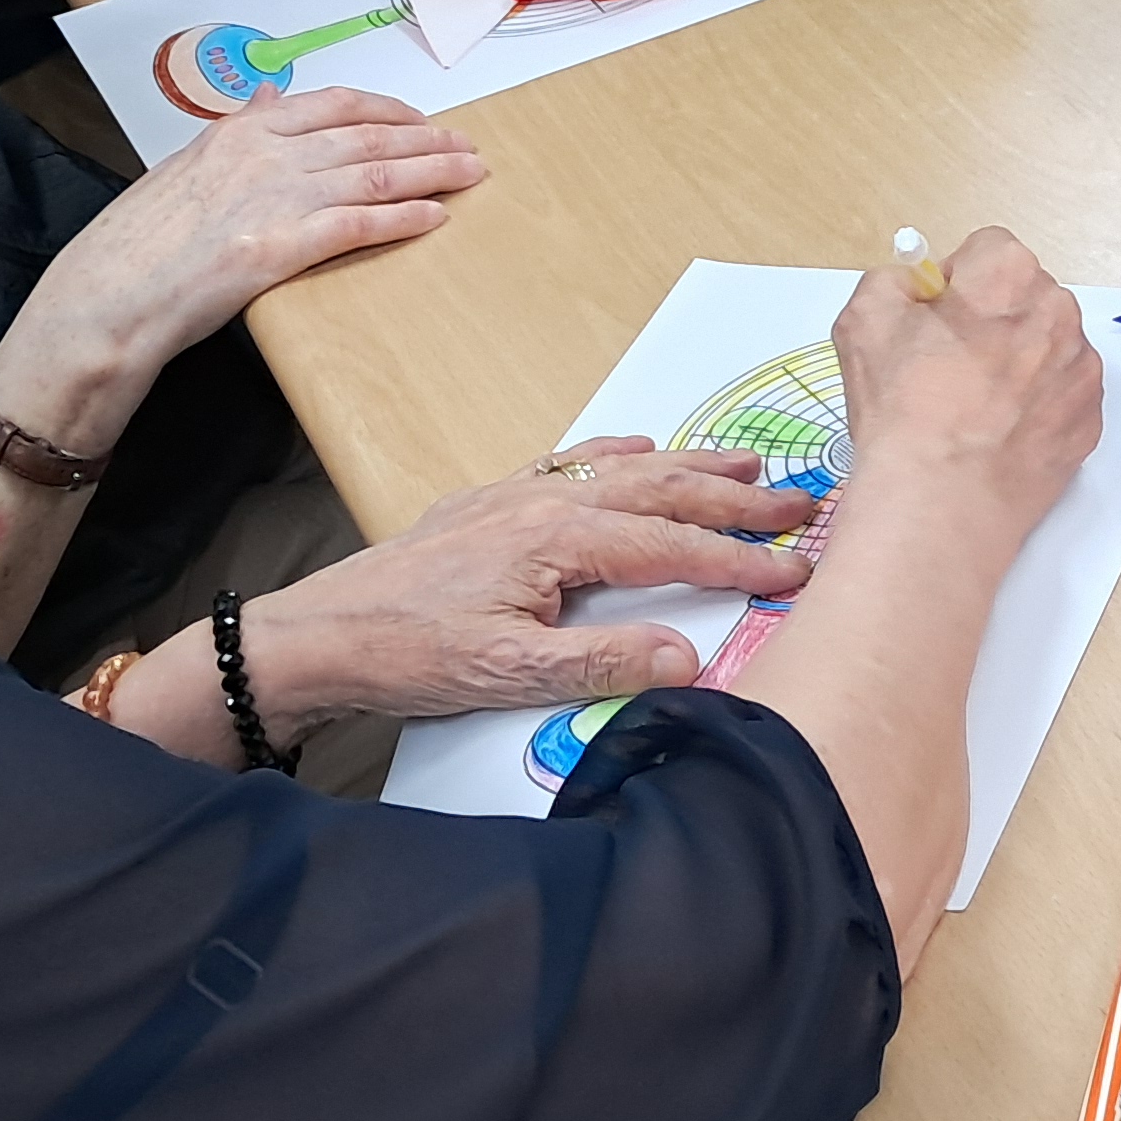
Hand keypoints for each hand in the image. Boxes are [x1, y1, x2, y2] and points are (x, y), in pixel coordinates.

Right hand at [1, 85, 483, 416]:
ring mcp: (272, 197)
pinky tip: (433, 218)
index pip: (336, 104)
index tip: (423, 120)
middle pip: (368, 136)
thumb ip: (238, 128)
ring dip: (431, 172)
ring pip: (373, 173)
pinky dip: (402, 218)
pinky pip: (357, 223)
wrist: (109, 295)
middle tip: (469, 148)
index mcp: (243, 129)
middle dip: (427, 141)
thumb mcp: (189, 165)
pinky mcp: (278, 247)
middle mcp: (264, 153)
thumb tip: (271, 93)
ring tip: (469, 175)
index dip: (391, 111)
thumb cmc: (144, 239)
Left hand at [242, 445, 826, 728]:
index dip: (740, 561)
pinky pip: (574, 462)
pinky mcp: (493, 501)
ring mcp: (518, 495)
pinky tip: (639, 445)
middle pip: (661, 491)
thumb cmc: (409, 655)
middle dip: (734, 501)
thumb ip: (601, 665)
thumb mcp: (508, 675)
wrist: (321, 634)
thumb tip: (687, 656)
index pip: (672, 546)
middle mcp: (545, 501)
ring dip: (689, 466)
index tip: (798, 571)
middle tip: (799, 505)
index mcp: (559, 539)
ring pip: (624, 469)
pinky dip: (620, 453)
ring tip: (745, 467)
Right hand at [831, 225, 1098, 542]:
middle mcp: (1058, 312)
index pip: (986, 252)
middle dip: (989, 322)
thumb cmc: (903, 411)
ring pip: (1045, 348)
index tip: (932, 322)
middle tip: (947, 369)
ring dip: (1016, 365)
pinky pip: (1060, 397)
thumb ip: (893, 282)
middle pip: (1021, 299)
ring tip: (970, 410)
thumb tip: (917, 288)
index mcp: (1009, 274)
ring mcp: (1080, 370)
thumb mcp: (863, 319)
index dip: (954, 285)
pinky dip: (1035, 409)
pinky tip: (996, 435)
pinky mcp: (1089, 421)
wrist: (940, 504)